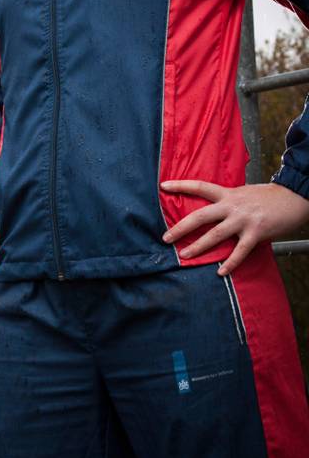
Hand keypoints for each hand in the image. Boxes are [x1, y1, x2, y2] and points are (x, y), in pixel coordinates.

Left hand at [161, 179, 308, 275]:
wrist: (294, 197)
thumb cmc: (269, 197)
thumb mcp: (243, 194)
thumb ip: (228, 203)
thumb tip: (215, 214)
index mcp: (228, 194)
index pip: (199, 186)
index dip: (181, 185)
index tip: (163, 186)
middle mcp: (232, 205)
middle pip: (200, 216)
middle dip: (181, 228)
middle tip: (166, 238)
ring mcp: (243, 219)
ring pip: (215, 235)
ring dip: (198, 247)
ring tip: (185, 255)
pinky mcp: (256, 232)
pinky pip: (239, 251)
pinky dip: (230, 263)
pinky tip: (221, 272)